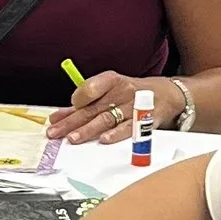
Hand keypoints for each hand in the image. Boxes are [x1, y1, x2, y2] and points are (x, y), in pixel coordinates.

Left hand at [49, 71, 170, 145]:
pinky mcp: (144, 119)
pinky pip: (128, 127)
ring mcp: (133, 105)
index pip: (90, 88)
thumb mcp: (108, 92)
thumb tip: (56, 117)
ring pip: (106, 119)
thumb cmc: (130, 94)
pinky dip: (116, 134)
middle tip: (55, 133)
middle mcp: (122, 90)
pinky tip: (103, 139)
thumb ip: (83, 104)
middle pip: (92, 108)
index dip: (75, 100)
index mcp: (111, 80)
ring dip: (87, 130)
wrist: (165, 94)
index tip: (61, 113)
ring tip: (72, 139)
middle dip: (71, 122)